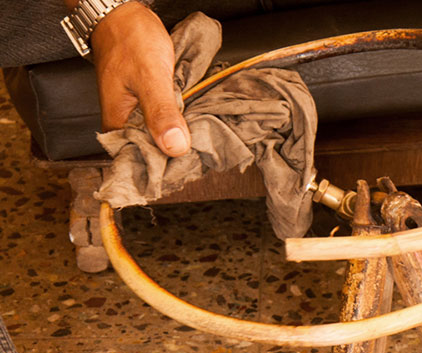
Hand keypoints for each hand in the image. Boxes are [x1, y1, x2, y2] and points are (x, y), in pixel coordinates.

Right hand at [90, 2, 189, 155]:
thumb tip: (175, 147)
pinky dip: (181, 123)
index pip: (142, 162)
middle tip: (205, 156)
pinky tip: (195, 125)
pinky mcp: (149, 105)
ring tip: (204, 144)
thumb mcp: (150, 77)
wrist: (124, 15)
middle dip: (179, 155)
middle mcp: (125, 124)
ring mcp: (137, 115)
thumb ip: (161, 112)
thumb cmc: (130, 40)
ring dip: (182, 139)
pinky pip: (167, 121)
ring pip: (163, 137)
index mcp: (117, 125)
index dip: (167, 168)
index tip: (191, 169)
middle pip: (155, 153)